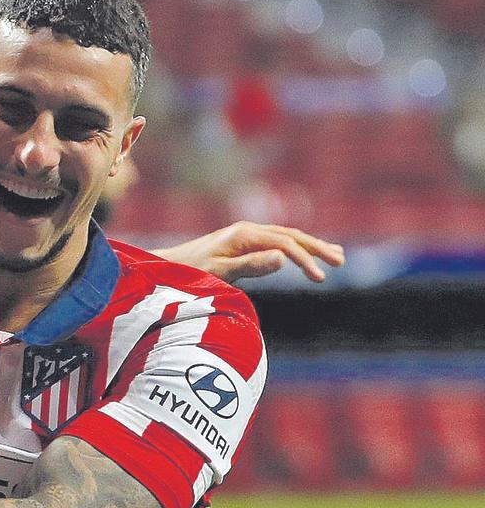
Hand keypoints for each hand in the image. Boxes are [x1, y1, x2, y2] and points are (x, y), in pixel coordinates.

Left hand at [155, 221, 344, 282]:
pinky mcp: (242, 243)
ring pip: (285, 236)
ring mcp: (245, 235)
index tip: (319, 277)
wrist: (167, 266)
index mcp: (244, 235)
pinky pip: (275, 241)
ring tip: (335, 256)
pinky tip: (305, 253)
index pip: (284, 244)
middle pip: (290, 235)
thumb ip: (252, 265)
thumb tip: (284, 258)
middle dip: (316, 248)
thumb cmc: (190, 272)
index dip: (304, 260)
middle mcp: (247, 230)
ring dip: (310, 246)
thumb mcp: (220, 271)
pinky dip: (294, 247)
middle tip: (339, 261)